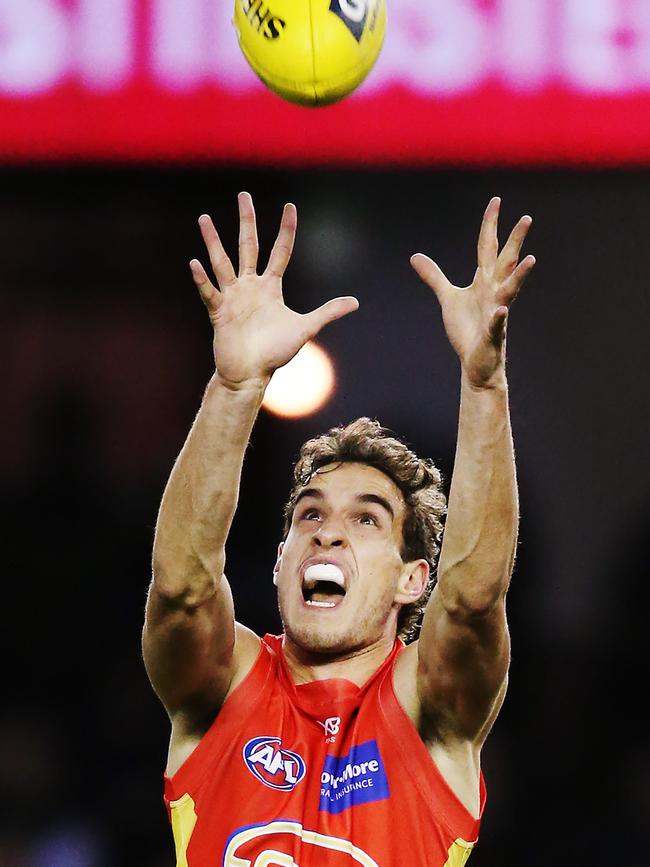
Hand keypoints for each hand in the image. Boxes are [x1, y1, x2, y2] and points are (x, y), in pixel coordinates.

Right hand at [190, 192, 358, 387]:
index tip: (290, 206)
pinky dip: (202, 279)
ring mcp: (232, 297)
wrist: (250, 374)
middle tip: (244, 195)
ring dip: (213, 241)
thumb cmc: (275, 352)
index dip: (286, 230)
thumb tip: (355, 302)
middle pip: (248, 246)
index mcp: (270, 287)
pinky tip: (195, 263)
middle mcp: (250, 286)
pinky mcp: (219, 312)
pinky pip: (210, 292)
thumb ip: (327, 312)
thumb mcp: (305, 328)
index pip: (280, 251)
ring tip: (203, 219)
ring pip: (222, 262)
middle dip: (246, 221)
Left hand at [411, 198, 534, 387]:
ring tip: (531, 259)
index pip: (487, 247)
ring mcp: (496, 312)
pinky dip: (499, 317)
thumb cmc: (467, 329)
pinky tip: (501, 310)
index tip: (495, 201)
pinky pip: (497, 324)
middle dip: (515, 241)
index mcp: (484, 282)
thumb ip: (435, 277)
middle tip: (526, 218)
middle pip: (505, 262)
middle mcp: (494, 292)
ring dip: (520, 275)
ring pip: (510, 290)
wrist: (476, 362)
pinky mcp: (492, 334)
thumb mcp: (448, 298)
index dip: (490, 225)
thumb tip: (415, 256)